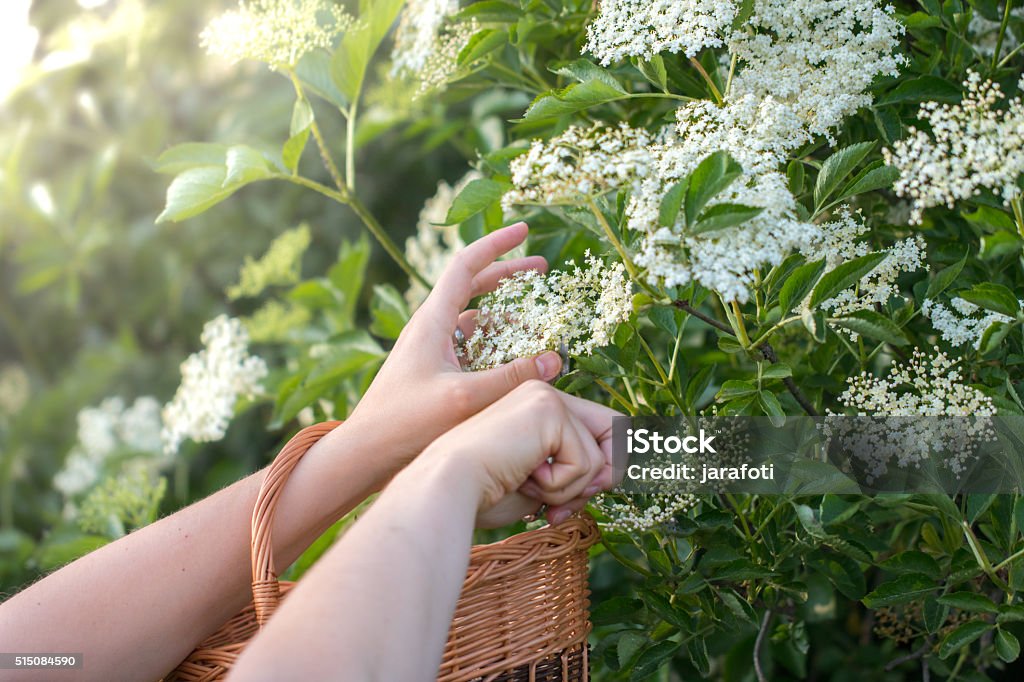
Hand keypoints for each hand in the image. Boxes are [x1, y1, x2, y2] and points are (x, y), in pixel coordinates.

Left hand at [343, 222, 563, 480]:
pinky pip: (471, 348)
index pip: (466, 265)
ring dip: (507, 318)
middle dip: (509, 274)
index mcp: (432, 321)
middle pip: (474, 285)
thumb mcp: (466, 399)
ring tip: (540, 329)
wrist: (365, 454)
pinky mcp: (433, 372)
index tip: (525, 229)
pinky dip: (495, 347)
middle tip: (543, 269)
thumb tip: (556, 359)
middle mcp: (430, 328)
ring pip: (475, 320)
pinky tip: (516, 363)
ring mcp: (431, 350)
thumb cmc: (405, 424)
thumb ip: (512, 378)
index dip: (497, 244)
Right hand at [417, 381, 621, 527]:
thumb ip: (576, 474)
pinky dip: (561, 487)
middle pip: (615, 435)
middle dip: (600, 480)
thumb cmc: (480, 493)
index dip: (607, 468)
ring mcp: (546, 397)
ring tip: (527, 486)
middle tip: (557, 507)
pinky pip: (585, 463)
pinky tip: (526, 478)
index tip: (575, 503)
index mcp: (537, 410)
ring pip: (598, 459)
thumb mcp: (541, 485)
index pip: (600, 430)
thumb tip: (618, 473)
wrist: (446, 489)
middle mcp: (544, 394)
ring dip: (569, 490)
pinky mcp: (549, 409)